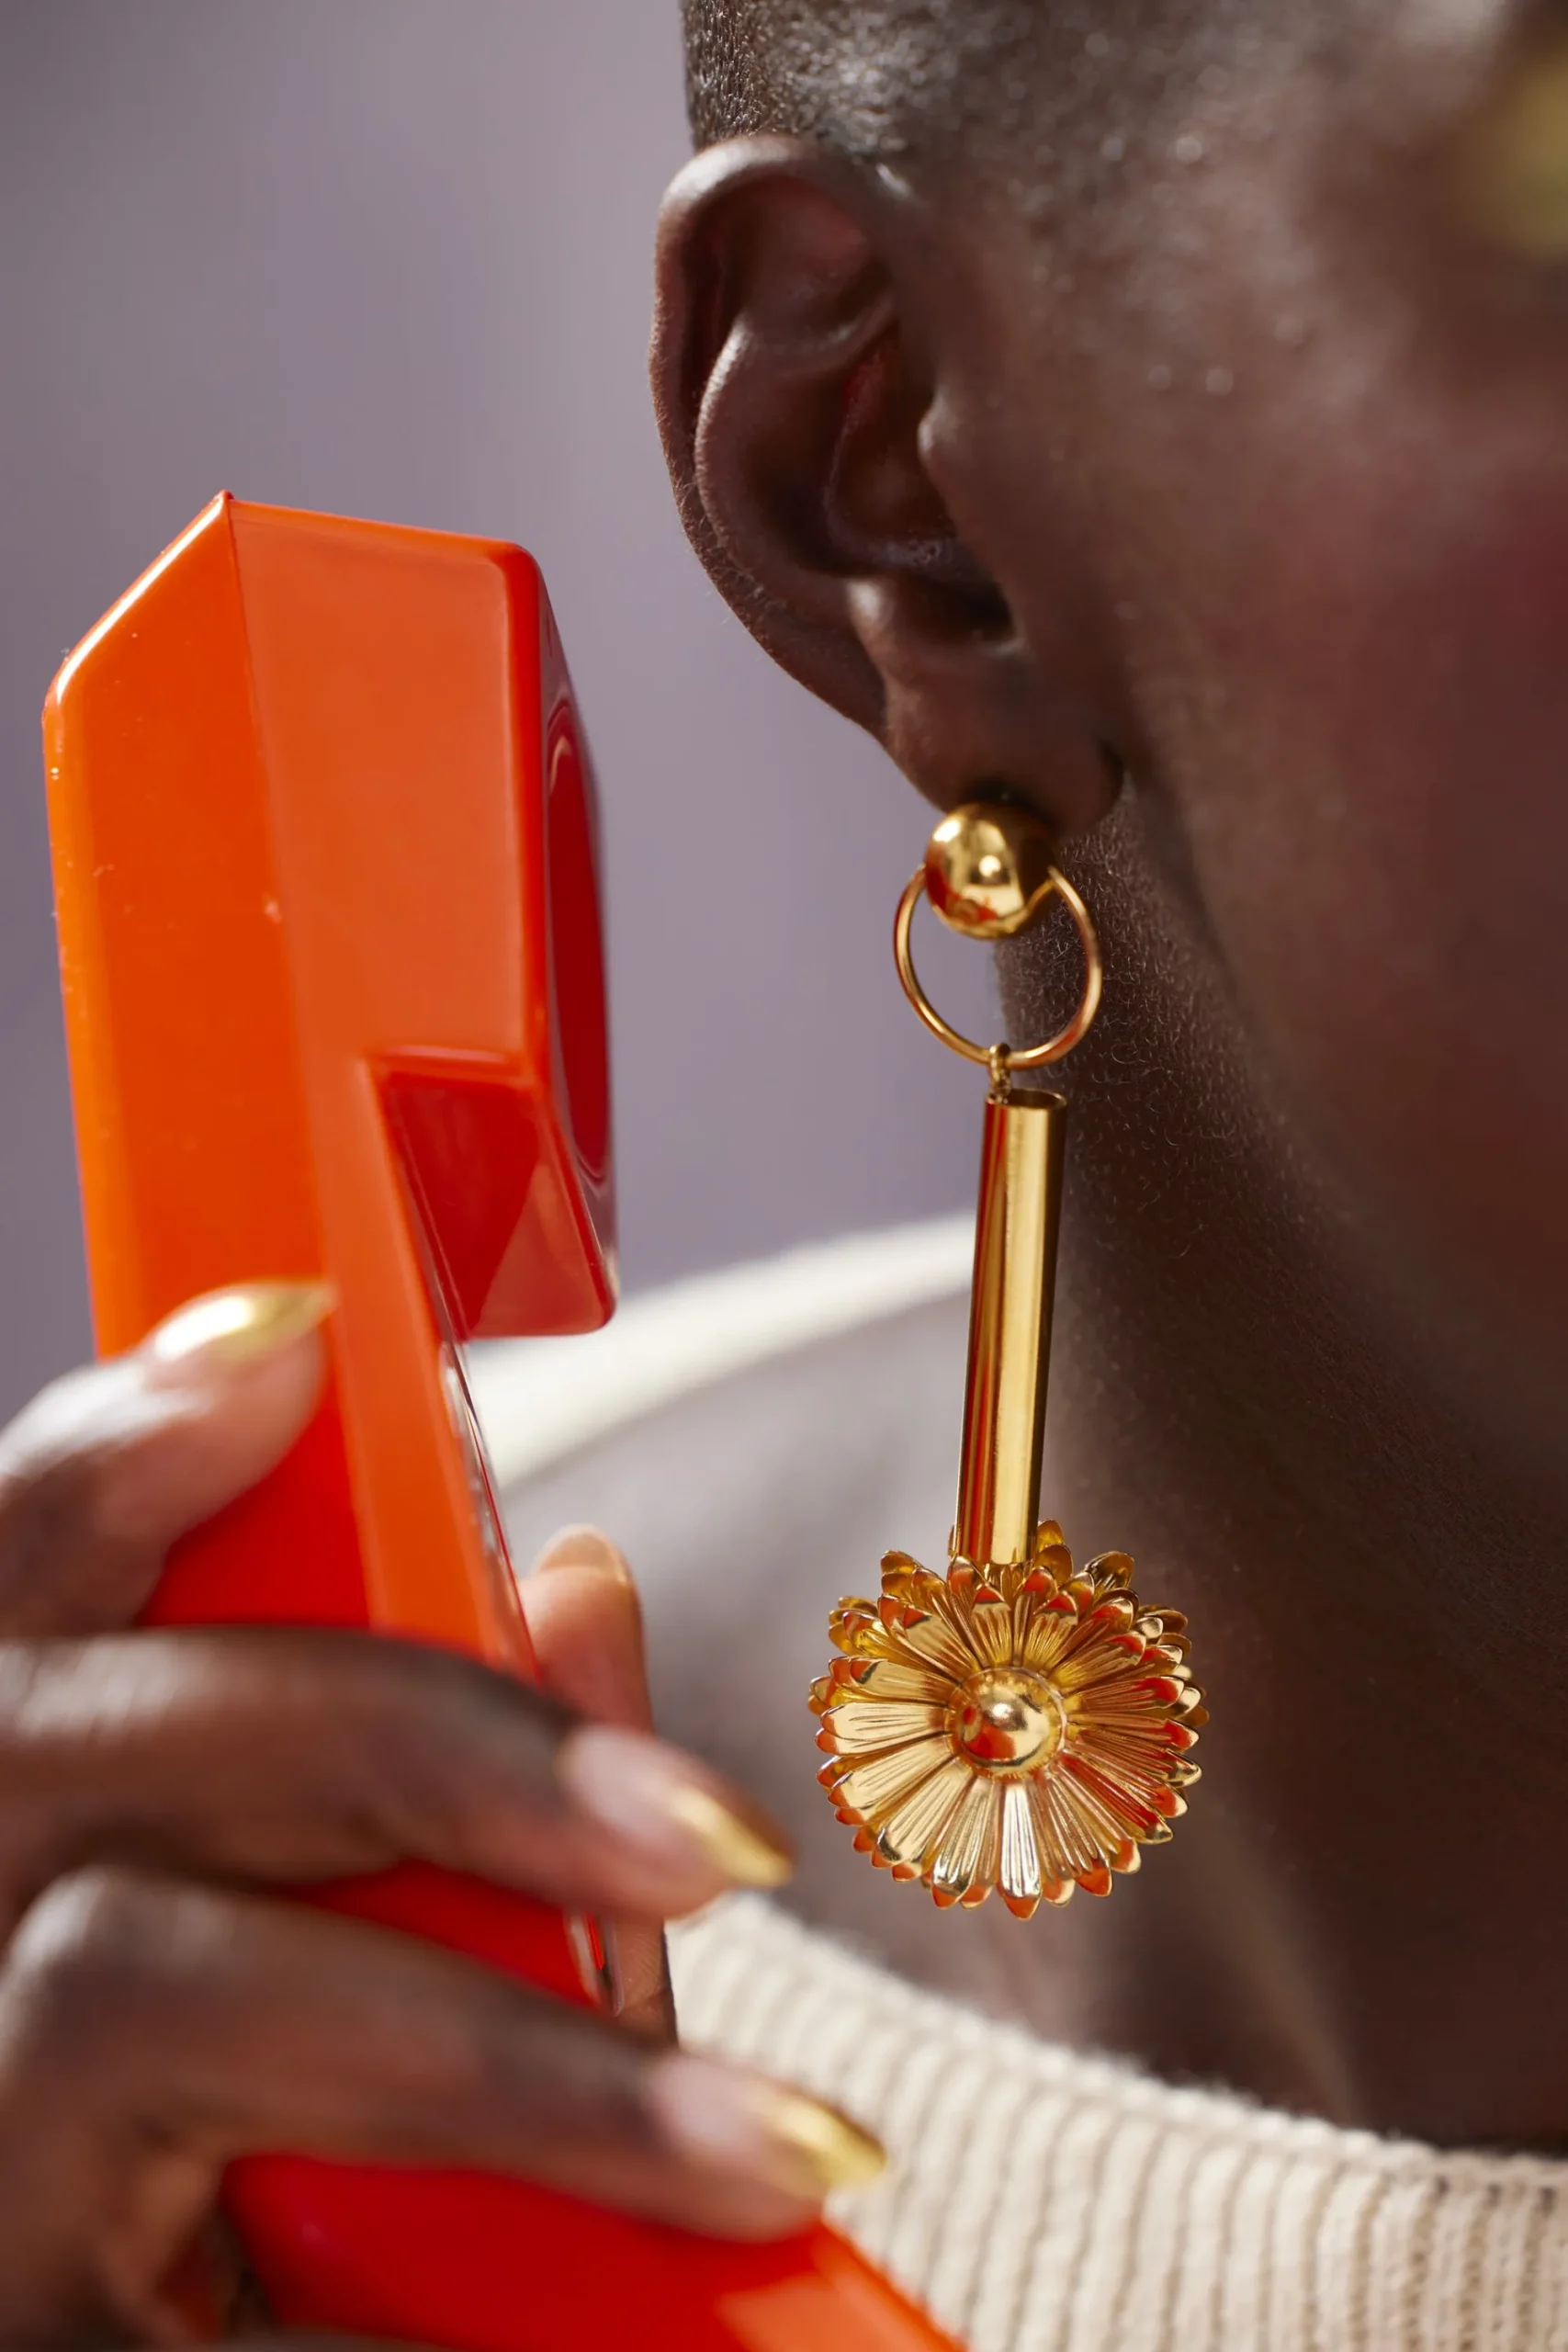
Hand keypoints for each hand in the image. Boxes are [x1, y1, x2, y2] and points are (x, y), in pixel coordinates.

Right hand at [0, 1284, 881, 2344]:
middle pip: (74, 1744)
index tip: (296, 1345)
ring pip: (133, 1985)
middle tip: (708, 1834)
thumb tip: (579, 1582)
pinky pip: (211, 2311)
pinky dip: (427, 2317)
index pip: (1, 1583)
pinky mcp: (12, 2346)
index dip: (111, 1447)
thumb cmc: (321, 2189)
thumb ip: (463, 1795)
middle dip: (423, 1747)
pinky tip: (660, 2315)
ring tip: (772, 2147)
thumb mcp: (397, 1972)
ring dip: (503, 2059)